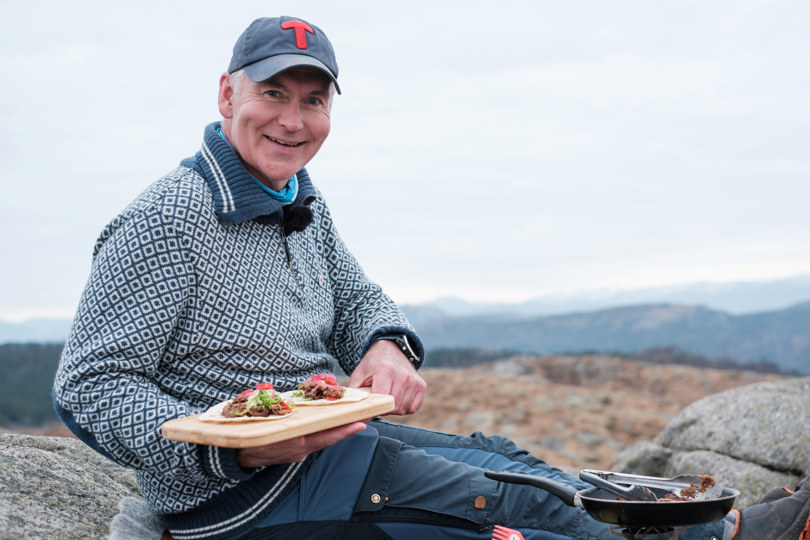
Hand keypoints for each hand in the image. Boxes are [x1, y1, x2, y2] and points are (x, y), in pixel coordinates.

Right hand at [237, 422, 366, 466]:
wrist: (235, 457)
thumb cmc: (248, 434)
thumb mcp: (263, 423)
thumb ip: (279, 413)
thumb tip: (288, 401)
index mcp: (294, 442)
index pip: (324, 436)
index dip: (343, 431)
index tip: (361, 424)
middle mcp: (300, 449)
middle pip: (329, 438)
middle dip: (347, 428)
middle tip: (366, 417)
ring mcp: (298, 452)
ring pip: (323, 440)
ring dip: (338, 429)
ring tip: (355, 417)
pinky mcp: (295, 453)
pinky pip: (315, 442)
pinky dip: (325, 433)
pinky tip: (333, 424)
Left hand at [349, 339, 426, 414]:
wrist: (390, 350)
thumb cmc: (372, 365)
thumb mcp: (359, 376)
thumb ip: (356, 395)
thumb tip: (354, 415)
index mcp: (385, 370)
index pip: (383, 400)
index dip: (375, 407)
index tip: (370, 404)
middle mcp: (403, 375)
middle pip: (394, 407)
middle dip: (384, 409)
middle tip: (378, 400)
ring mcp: (414, 380)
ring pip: (403, 409)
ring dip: (394, 409)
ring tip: (387, 398)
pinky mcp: (421, 385)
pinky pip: (413, 408)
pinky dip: (404, 407)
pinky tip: (397, 398)